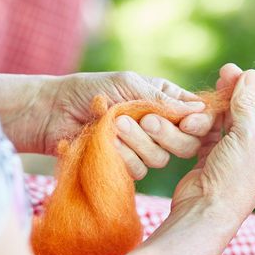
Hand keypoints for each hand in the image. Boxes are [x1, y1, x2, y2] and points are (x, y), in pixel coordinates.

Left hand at [43, 72, 214, 177]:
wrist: (54, 112)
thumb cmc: (90, 89)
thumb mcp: (129, 84)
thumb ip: (162, 99)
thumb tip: (199, 110)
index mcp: (165, 102)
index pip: (197, 118)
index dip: (198, 123)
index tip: (187, 122)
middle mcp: (159, 128)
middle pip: (186, 144)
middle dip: (166, 134)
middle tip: (145, 120)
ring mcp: (142, 149)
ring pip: (160, 159)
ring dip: (138, 142)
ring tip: (114, 125)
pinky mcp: (125, 167)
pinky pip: (137, 171)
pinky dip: (122, 156)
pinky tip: (105, 141)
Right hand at [171, 64, 254, 220]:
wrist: (203, 211)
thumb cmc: (232, 178)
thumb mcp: (245, 136)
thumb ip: (247, 103)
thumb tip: (250, 75)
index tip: (247, 77)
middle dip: (241, 92)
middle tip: (225, 72)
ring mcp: (237, 155)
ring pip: (233, 119)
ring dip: (222, 104)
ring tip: (212, 87)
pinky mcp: (215, 157)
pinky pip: (214, 131)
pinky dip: (208, 119)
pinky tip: (201, 108)